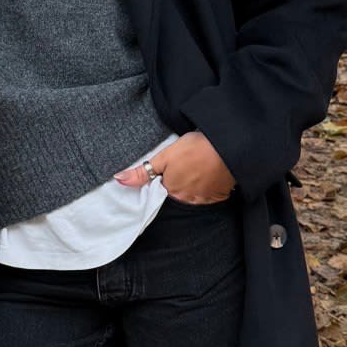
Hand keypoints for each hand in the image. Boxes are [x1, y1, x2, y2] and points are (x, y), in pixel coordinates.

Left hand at [113, 132, 234, 203]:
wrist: (229, 147)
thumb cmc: (195, 148)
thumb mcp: (164, 156)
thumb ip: (142, 172)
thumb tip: (118, 180)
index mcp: (172, 191)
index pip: (162, 191)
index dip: (164, 179)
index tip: (170, 169)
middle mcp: (187, 200)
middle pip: (178, 194)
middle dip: (180, 183)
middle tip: (187, 165)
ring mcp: (205, 199)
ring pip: (195, 195)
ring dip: (195, 185)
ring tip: (198, 167)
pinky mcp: (220, 195)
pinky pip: (210, 194)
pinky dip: (209, 186)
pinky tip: (210, 173)